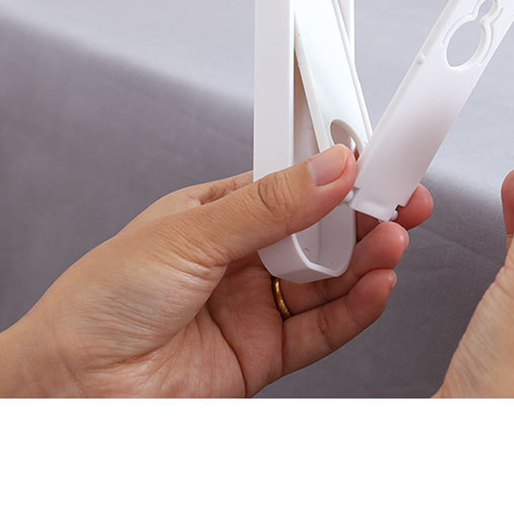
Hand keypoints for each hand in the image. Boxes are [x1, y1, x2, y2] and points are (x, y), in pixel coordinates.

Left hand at [0, 145, 432, 396]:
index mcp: (221, 212)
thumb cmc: (100, 302)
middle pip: (321, 233)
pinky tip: (375, 286)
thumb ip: (270, 206)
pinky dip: (356, 308)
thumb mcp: (190, 234)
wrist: (71, 390)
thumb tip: (329, 168)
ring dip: (366, 261)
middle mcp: (244, 258)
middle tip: (402, 202)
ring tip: (393, 242)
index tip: (376, 163)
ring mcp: (257, 305)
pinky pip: (324, 328)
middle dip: (364, 218)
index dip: (338, 175)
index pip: (295, 186)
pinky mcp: (266, 352)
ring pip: (329, 280)